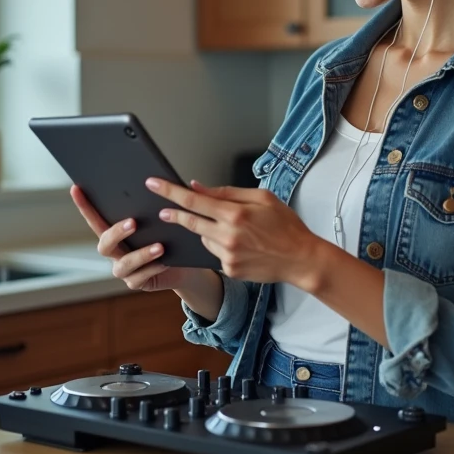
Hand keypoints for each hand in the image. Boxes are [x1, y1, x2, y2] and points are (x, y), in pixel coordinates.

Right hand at [70, 185, 208, 292]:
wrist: (186, 265)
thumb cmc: (173, 237)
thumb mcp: (168, 219)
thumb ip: (164, 202)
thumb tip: (172, 181)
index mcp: (117, 233)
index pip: (96, 218)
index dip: (84, 206)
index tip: (76, 188)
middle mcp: (116, 251)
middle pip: (104, 244)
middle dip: (117, 232)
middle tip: (134, 222)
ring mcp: (125, 269)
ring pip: (124, 264)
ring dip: (141, 254)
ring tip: (160, 246)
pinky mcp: (138, 282)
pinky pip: (140, 278)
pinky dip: (153, 268)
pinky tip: (165, 262)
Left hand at [146, 178, 324, 286]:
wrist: (300, 259)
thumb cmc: (286, 225)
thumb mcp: (263, 197)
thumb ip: (228, 192)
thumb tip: (198, 188)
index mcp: (235, 213)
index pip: (193, 200)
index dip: (169, 191)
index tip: (153, 184)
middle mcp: (228, 235)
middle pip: (189, 222)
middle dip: (174, 215)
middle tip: (163, 211)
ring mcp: (227, 255)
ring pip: (203, 238)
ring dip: (207, 231)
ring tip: (235, 230)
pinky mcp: (229, 269)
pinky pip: (215, 253)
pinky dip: (220, 246)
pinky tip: (242, 245)